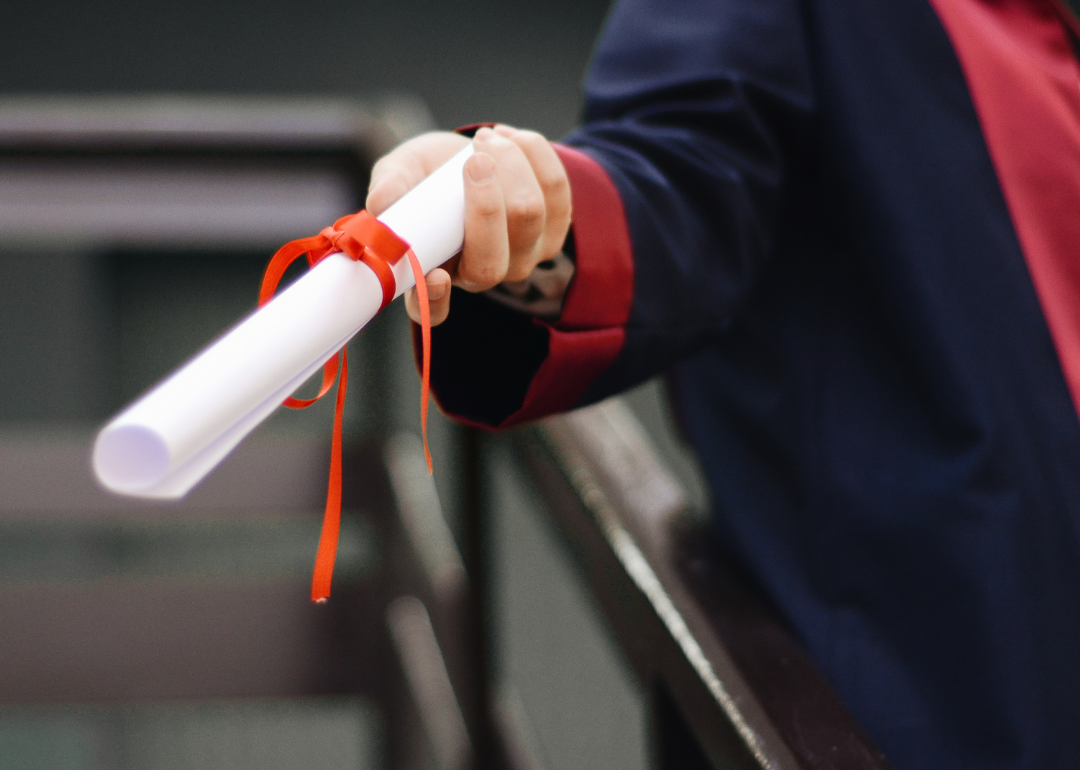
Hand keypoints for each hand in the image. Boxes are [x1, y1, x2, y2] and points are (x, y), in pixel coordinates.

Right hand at [366, 125, 571, 325]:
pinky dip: (533, 153)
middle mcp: (482, 275)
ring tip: (485, 139)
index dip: (435, 300)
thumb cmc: (428, 174)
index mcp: (435, 273)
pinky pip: (556, 189)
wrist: (471, 154)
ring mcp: (524, 256)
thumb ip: (390, 187)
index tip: (435, 276)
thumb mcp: (400, 173)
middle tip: (473, 158)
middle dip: (486, 203)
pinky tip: (509, 138)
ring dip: (510, 164)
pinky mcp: (555, 228)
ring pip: (529, 216)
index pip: (433, 309)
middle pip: (492, 261)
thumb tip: (381, 204)